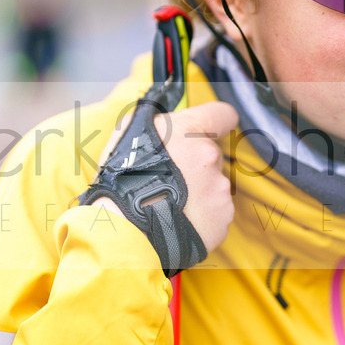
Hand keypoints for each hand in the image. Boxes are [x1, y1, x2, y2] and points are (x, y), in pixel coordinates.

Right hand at [94, 101, 238, 252]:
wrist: (126, 230)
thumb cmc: (122, 181)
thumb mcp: (130, 134)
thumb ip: (159, 123)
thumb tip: (168, 121)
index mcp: (191, 132)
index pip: (222, 114)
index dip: (216, 122)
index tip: (212, 129)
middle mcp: (211, 158)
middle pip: (211, 156)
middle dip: (195, 166)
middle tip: (168, 180)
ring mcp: (220, 190)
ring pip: (213, 186)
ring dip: (197, 193)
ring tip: (169, 205)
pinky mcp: (222, 218)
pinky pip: (215, 213)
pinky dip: (201, 217)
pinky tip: (178, 220)